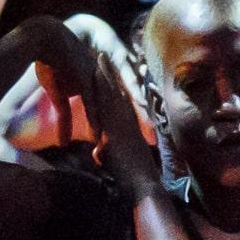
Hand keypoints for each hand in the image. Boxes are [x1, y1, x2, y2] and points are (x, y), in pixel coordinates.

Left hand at [77, 20, 164, 194]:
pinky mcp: (120, 124)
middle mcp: (130, 121)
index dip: (113, 86)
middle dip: (110, 73)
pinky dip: (104, 86)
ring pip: (115, 92)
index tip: (106, 71)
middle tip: (103, 53)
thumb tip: (100, 151)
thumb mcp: (118, 160)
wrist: (144, 186)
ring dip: (107, 73)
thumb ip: (109, 151)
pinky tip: (96, 73)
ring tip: (99, 54)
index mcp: (129, 128)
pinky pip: (111, 101)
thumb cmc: (133, 179)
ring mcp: (126, 122)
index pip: (120, 103)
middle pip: (118, 91)